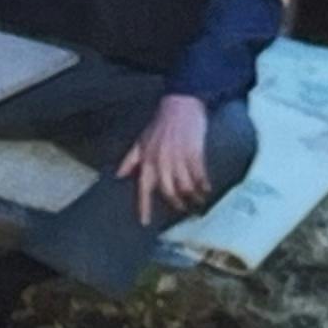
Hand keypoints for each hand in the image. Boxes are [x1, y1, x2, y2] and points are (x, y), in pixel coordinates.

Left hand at [118, 93, 218, 222]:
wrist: (180, 104)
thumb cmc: (160, 123)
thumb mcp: (141, 140)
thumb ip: (130, 159)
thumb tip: (119, 175)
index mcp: (147, 159)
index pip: (143, 188)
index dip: (143, 206)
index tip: (145, 222)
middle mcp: (161, 161)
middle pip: (168, 191)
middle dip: (176, 203)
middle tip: (182, 209)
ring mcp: (178, 157)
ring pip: (184, 185)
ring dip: (192, 196)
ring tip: (198, 201)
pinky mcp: (194, 152)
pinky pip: (199, 175)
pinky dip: (203, 184)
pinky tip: (207, 189)